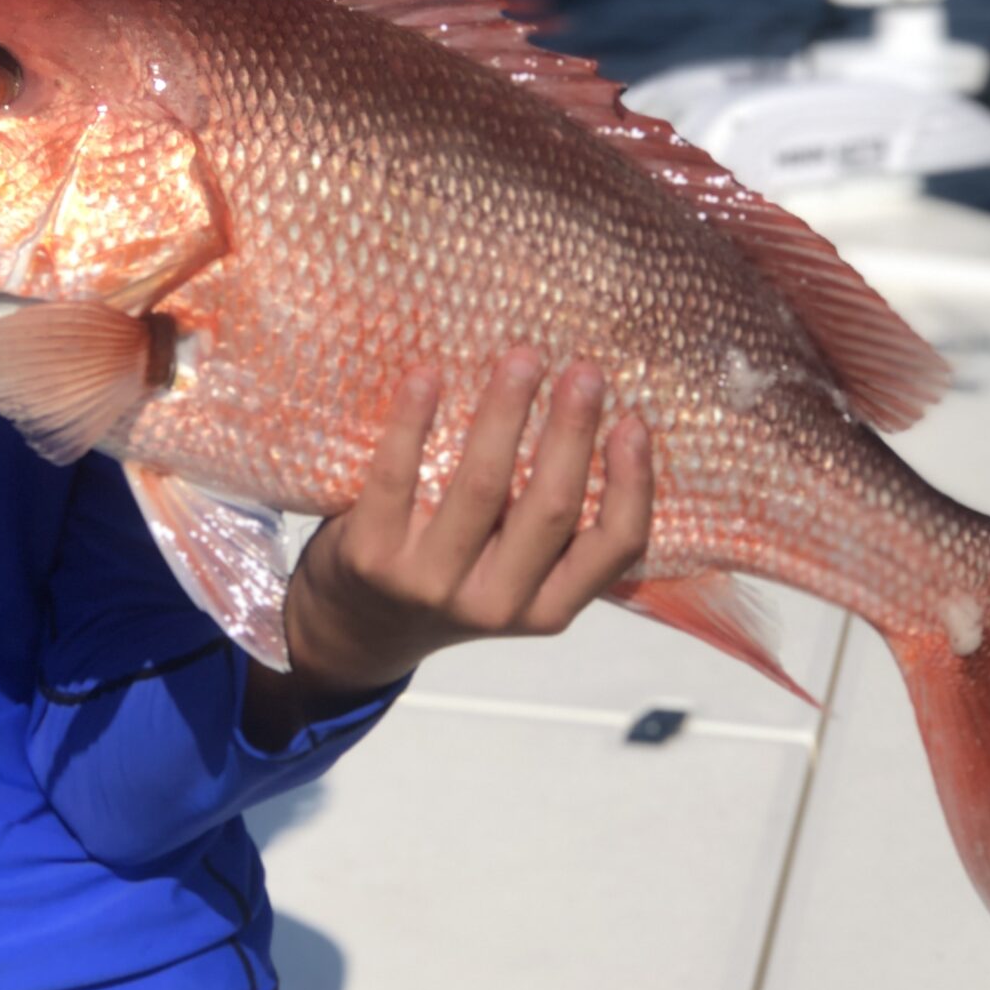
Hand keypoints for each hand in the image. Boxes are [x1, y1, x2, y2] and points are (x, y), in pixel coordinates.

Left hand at [281, 351, 653, 698]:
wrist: (355, 630)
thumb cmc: (450, 583)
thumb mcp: (514, 582)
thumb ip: (549, 532)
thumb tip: (597, 420)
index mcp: (545, 608)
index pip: (614, 549)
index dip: (633, 485)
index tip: (633, 422)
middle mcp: (494, 603)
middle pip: (552, 508)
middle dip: (573, 431)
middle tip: (584, 371)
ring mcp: (430, 583)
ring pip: (482, 486)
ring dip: (505, 411)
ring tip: (522, 359)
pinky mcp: (371, 557)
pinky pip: (396, 477)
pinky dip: (414, 420)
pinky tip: (427, 376)